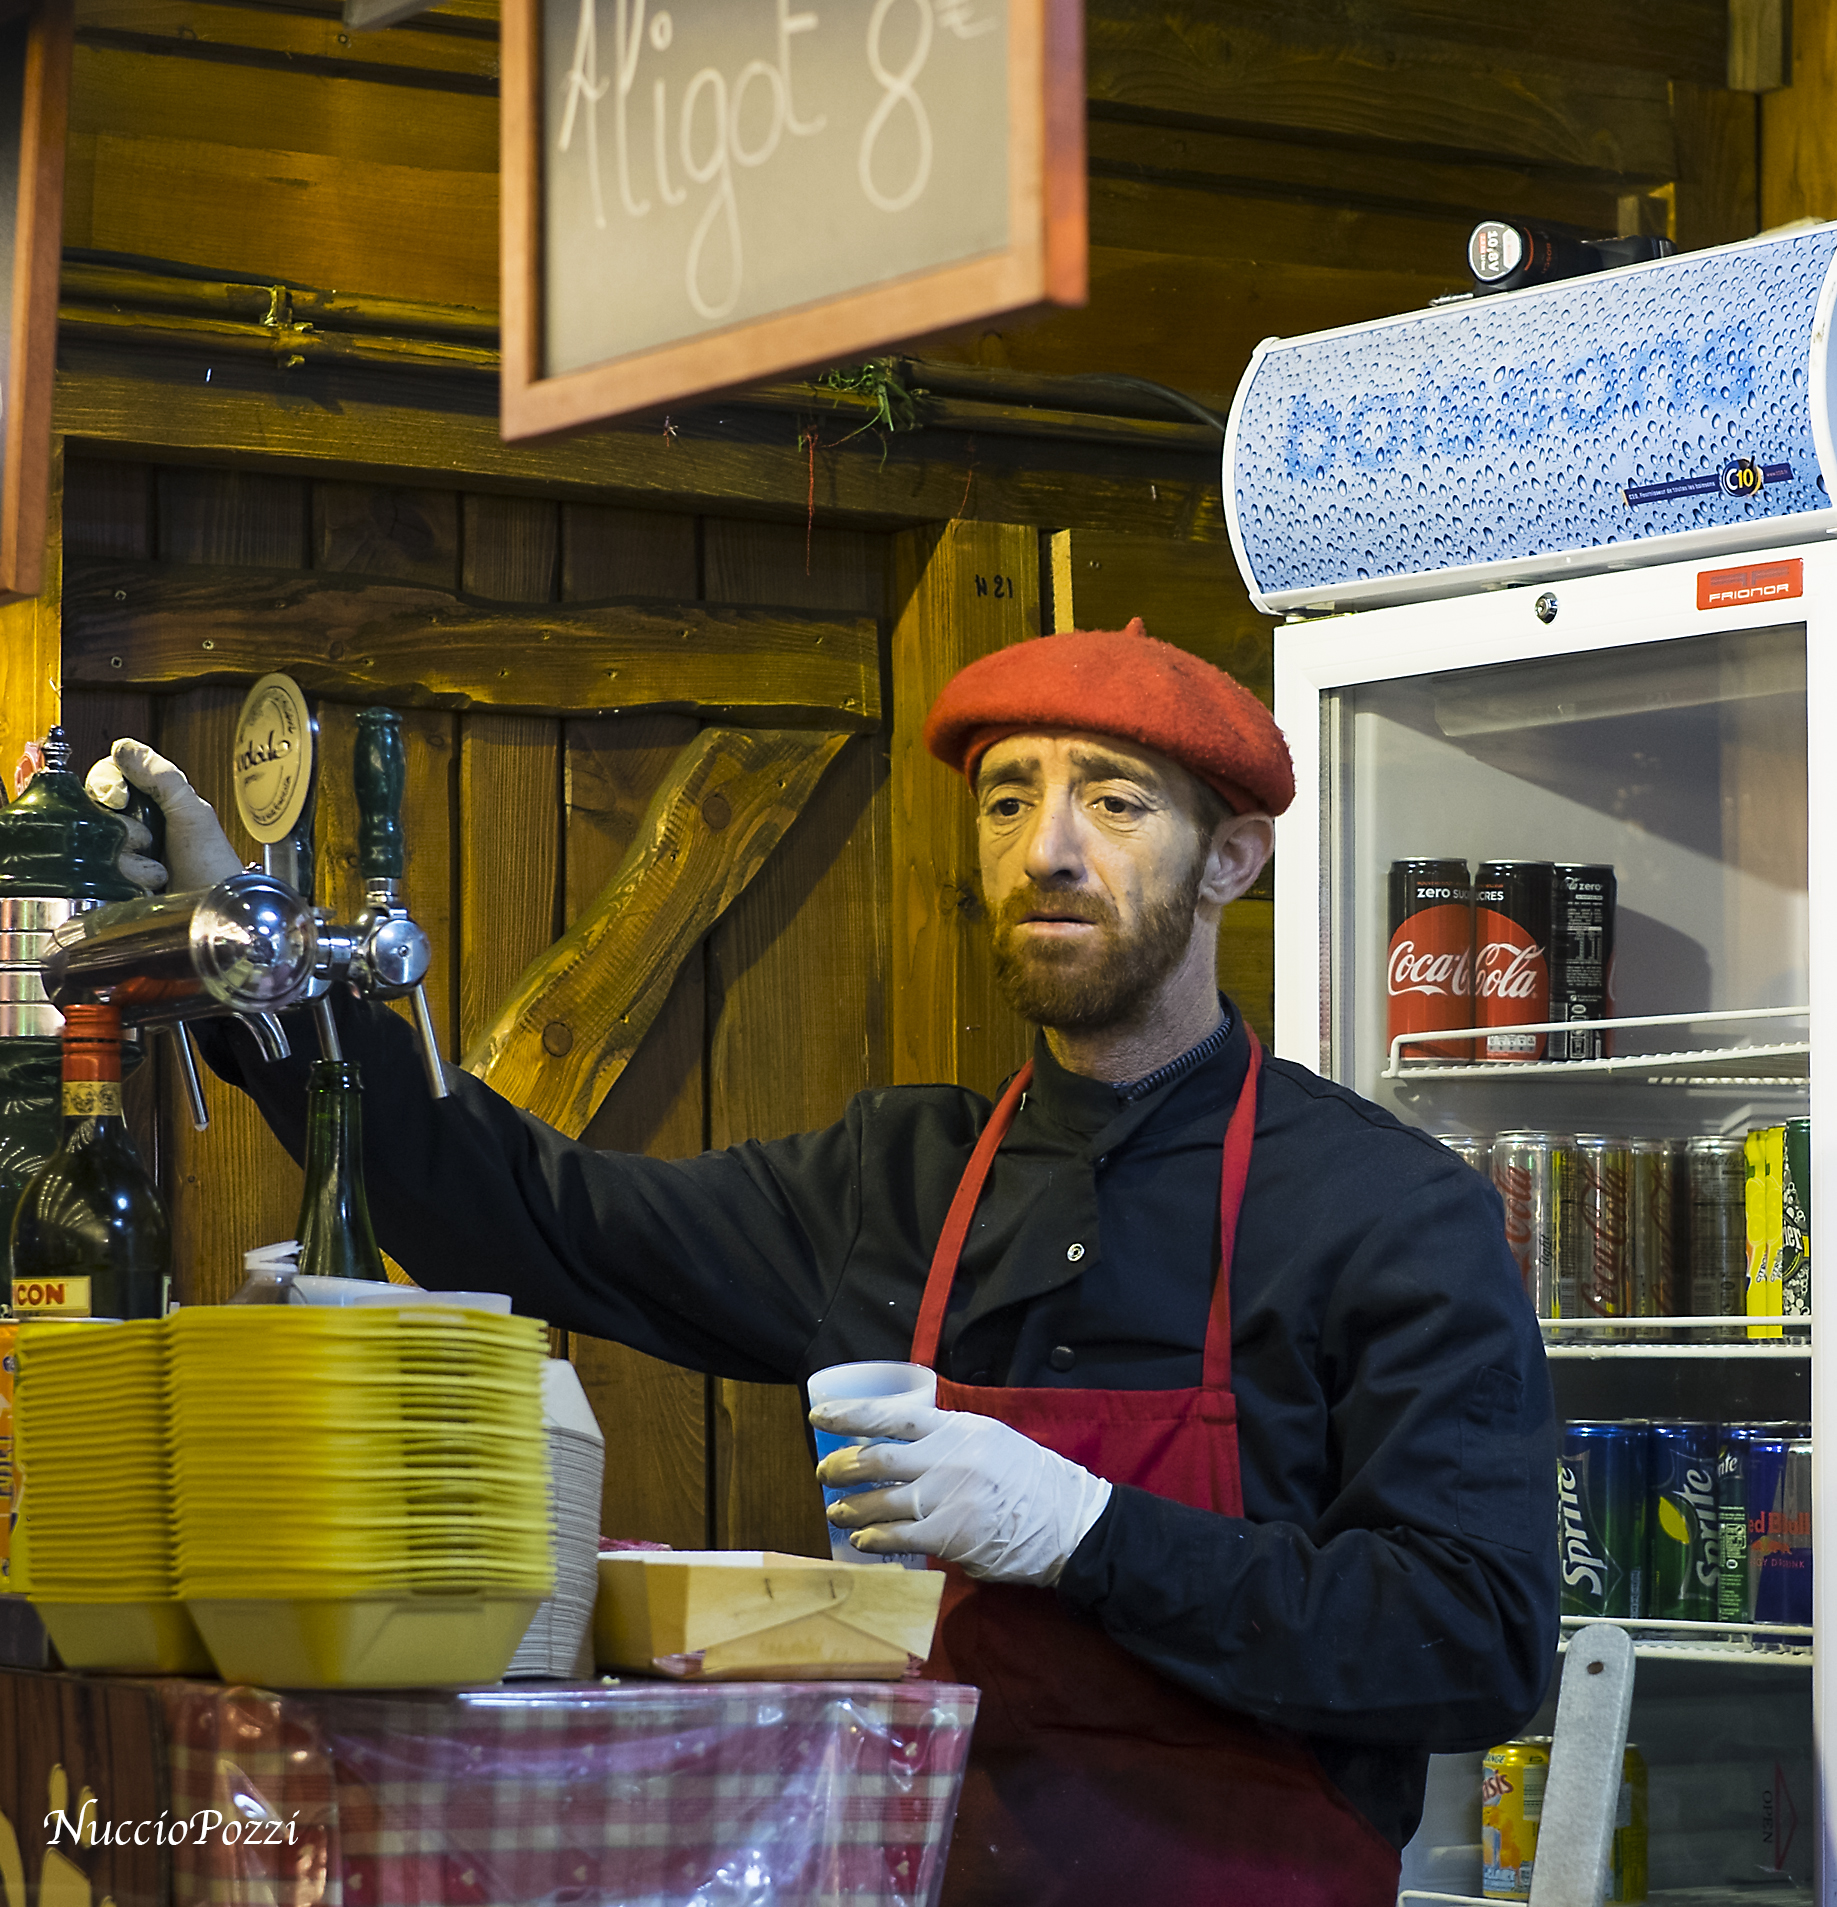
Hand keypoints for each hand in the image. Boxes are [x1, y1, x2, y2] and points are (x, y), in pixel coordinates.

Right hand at [86, 739, 242, 893]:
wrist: (216, 915)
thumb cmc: (214, 868)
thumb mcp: (193, 814)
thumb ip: (162, 777)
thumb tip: (122, 748)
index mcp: (156, 804)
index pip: (109, 779)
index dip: (108, 784)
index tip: (118, 796)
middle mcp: (137, 827)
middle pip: (97, 810)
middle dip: (123, 827)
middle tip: (148, 840)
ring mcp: (124, 856)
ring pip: (97, 842)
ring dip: (129, 857)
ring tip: (157, 869)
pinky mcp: (114, 884)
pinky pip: (98, 872)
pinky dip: (125, 877)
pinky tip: (147, 885)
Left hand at [811, 1395, 1112, 1586]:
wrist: (1068, 1521)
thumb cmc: (1029, 1480)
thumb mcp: (990, 1440)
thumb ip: (947, 1440)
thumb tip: (900, 1447)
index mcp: (957, 1428)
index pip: (891, 1414)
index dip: (849, 1414)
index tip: (818, 1415)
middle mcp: (948, 1457)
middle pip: (876, 1459)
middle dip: (840, 1467)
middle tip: (824, 1473)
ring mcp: (947, 1497)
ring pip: (880, 1500)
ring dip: (850, 1507)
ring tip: (836, 1511)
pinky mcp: (950, 1536)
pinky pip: (897, 1537)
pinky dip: (873, 1539)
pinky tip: (862, 1541)